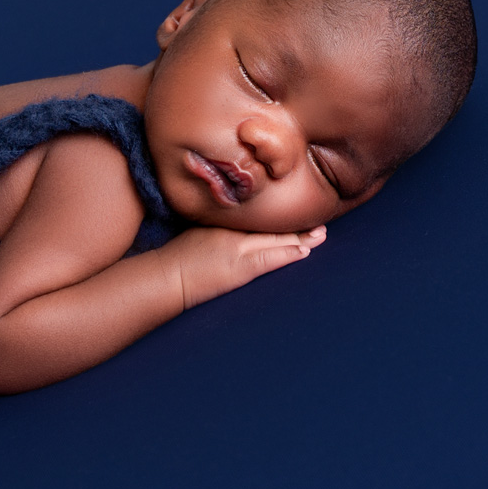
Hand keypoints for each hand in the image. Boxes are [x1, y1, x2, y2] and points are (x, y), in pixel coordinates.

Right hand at [160, 225, 326, 310]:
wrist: (166, 277)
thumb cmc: (176, 257)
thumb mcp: (197, 233)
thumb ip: (217, 227)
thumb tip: (234, 229)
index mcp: (224, 223)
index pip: (258, 217)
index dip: (279, 216)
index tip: (297, 210)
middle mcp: (234, 233)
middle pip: (271, 227)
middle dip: (296, 226)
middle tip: (321, 224)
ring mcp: (238, 251)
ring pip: (276, 241)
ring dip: (300, 239)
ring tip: (320, 236)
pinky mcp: (240, 270)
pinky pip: (270, 259)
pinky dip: (288, 253)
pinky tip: (304, 251)